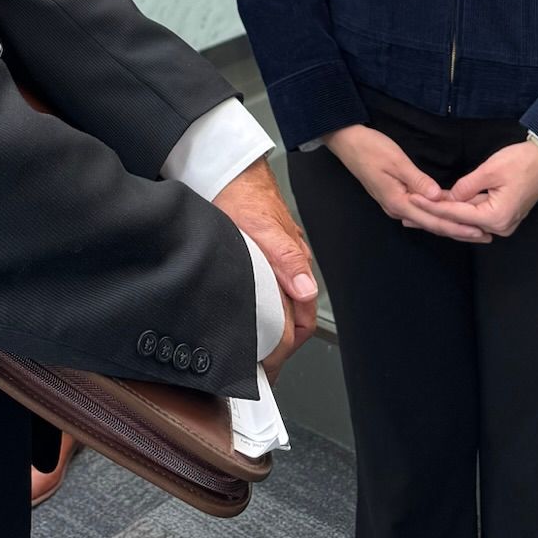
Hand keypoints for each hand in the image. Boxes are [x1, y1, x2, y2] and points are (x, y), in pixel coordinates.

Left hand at [213, 158, 317, 377]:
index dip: (288, 345)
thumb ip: (286, 257)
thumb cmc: (244, 195)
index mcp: (296, 263)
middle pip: (292, 318)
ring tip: (250, 352)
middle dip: (278, 345)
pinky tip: (244, 318)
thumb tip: (307, 289)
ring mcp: (277, 262)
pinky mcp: (262, 258)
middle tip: (257, 368)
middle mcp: (291, 266)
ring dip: (268, 329)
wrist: (230, 170)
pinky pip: (268, 292)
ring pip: (280, 306)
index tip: (271, 364)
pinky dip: (259, 310)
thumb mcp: (262, 228)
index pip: (303, 318)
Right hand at [326, 123, 490, 243]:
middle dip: (458, 231)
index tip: (478, 231)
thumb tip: (438, 197)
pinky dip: (436, 216)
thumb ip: (417, 179)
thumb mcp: (396, 160)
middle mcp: (397, 208)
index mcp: (398, 202)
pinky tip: (446, 215)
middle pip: (432, 225)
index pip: (433, 220)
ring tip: (471, 229)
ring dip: (449, 225)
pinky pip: (420, 212)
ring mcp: (394, 204)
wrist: (346, 142)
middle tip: (484, 235)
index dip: (457, 227)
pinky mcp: (394, 196)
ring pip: (426, 220)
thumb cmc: (370, 148)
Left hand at [412, 140, 537, 239]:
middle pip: (460, 221)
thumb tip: (449, 197)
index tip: (412, 200)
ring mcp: (503, 223)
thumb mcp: (490, 170)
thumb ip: (466, 186)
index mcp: (496, 217)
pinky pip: (475, 216)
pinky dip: (458, 210)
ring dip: (444, 214)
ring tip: (418, 212)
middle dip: (433, 215)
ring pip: (466, 220)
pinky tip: (441, 206)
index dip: (432, 206)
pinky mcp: (502, 216)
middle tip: (407, 214)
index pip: (456, 213)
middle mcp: (500, 227)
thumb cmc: (521, 162)